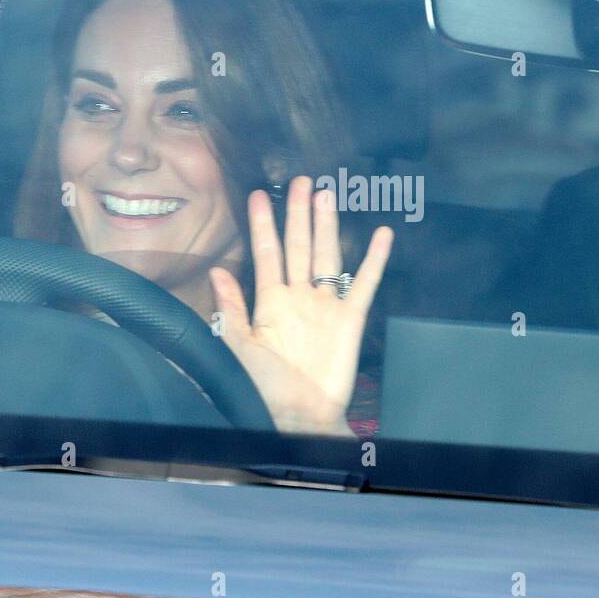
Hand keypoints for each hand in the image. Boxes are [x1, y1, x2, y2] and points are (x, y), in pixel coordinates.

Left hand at [209, 176, 392, 435]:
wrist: (298, 416)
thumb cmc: (264, 388)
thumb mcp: (238, 346)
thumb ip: (231, 308)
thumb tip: (217, 271)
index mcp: (270, 302)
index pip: (266, 253)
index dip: (263, 224)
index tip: (258, 194)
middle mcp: (299, 298)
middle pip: (299, 246)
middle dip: (299, 213)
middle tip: (301, 181)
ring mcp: (326, 306)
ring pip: (328, 256)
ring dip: (328, 225)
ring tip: (328, 194)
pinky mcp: (350, 319)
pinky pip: (364, 283)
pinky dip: (374, 260)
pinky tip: (380, 235)